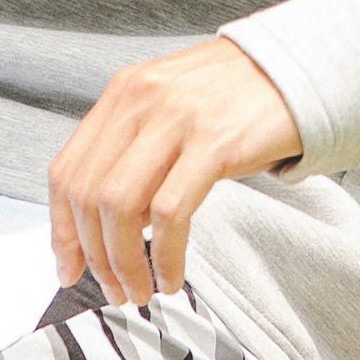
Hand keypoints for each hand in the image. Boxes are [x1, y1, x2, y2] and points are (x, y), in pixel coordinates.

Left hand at [47, 37, 302, 307]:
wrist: (299, 68)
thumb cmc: (237, 95)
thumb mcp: (171, 105)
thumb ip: (135, 149)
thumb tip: (108, 223)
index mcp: (124, 92)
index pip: (66, 170)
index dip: (61, 229)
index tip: (68, 267)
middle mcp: (141, 100)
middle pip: (88, 195)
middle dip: (94, 256)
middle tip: (113, 290)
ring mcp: (176, 118)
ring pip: (120, 207)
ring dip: (125, 263)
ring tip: (141, 290)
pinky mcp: (213, 142)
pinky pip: (170, 214)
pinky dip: (165, 256)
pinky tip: (172, 275)